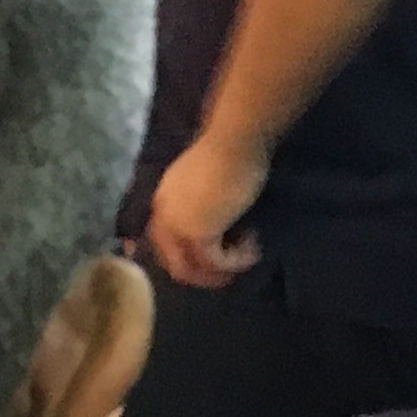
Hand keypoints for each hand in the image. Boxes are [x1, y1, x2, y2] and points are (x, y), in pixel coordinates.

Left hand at [146, 133, 266, 287]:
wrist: (234, 141)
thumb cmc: (228, 151)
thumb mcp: (207, 183)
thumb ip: (202, 204)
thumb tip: (217, 226)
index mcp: (163, 201)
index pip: (163, 243)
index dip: (187, 258)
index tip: (213, 262)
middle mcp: (163, 216)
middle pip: (174, 263)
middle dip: (202, 274)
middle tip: (230, 272)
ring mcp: (178, 227)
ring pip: (193, 269)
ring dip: (222, 269)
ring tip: (247, 256)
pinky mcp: (199, 234)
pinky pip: (216, 261)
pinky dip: (237, 260)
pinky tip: (253, 247)